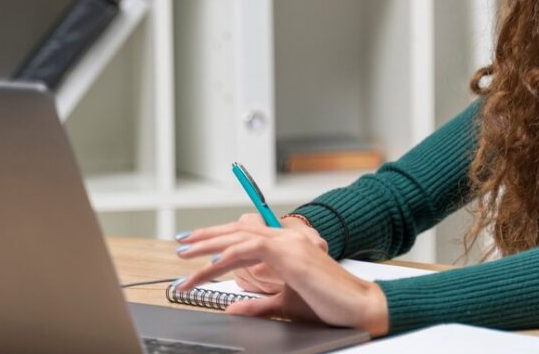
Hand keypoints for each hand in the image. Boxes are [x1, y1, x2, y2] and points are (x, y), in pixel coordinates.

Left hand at [174, 218, 388, 336]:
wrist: (358, 307)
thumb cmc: (328, 304)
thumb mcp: (284, 303)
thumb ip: (258, 304)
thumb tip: (234, 308)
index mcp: (286, 245)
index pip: (244, 235)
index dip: (217, 239)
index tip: (194, 247)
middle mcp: (287, 238)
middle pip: (236, 231)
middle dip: (204, 239)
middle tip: (180, 246)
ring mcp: (289, 243)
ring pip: (238, 238)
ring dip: (209, 249)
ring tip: (186, 260)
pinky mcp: (290, 254)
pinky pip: (250, 249)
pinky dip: (228, 256)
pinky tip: (211, 265)